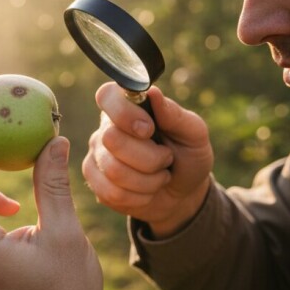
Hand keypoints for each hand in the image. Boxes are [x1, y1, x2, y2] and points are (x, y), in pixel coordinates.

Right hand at [83, 82, 212, 237]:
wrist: (183, 193)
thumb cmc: (188, 157)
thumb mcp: (194, 134)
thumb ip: (174, 114)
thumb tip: (152, 92)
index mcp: (128, 107)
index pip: (107, 96)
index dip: (125, 114)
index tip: (149, 129)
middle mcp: (106, 128)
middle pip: (112, 139)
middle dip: (150, 158)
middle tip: (166, 158)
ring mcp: (96, 155)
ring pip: (114, 170)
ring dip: (149, 180)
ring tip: (160, 176)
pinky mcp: (95, 182)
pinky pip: (111, 192)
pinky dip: (139, 197)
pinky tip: (146, 192)